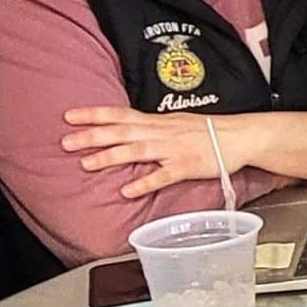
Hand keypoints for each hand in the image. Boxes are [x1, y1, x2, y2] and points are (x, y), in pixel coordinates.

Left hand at [62, 106, 249, 200]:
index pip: (120, 115)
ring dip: (111, 157)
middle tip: (65, 141)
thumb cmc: (207, 131)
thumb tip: (125, 131)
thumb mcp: (175, 123)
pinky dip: (145, 183)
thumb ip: (150, 129)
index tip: (69, 116)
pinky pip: (163, 175)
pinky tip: (127, 191)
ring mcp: (174, 149)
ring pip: (137, 150)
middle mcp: (161, 132)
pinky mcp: (187, 166)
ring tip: (87, 164)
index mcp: (157, 122)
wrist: (240, 136)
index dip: (95, 115)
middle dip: (93, 136)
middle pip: (122, 131)